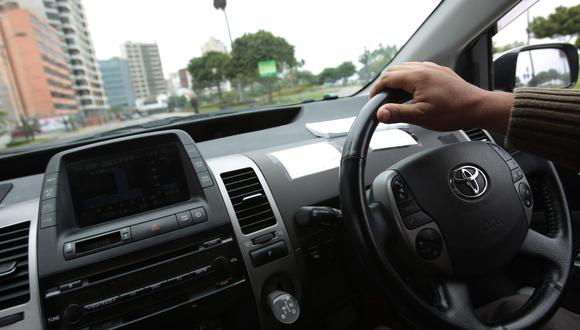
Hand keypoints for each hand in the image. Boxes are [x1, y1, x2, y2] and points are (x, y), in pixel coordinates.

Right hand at [369, 62, 511, 132]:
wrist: (478, 108)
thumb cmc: (453, 112)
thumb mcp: (421, 116)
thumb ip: (398, 113)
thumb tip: (380, 113)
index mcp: (417, 77)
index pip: (387, 78)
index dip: (377, 90)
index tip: (373, 101)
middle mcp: (424, 68)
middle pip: (394, 70)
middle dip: (384, 84)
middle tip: (381, 99)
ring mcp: (433, 68)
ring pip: (406, 68)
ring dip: (396, 80)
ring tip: (394, 96)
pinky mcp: (440, 72)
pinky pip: (418, 69)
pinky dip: (408, 78)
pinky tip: (412, 91)